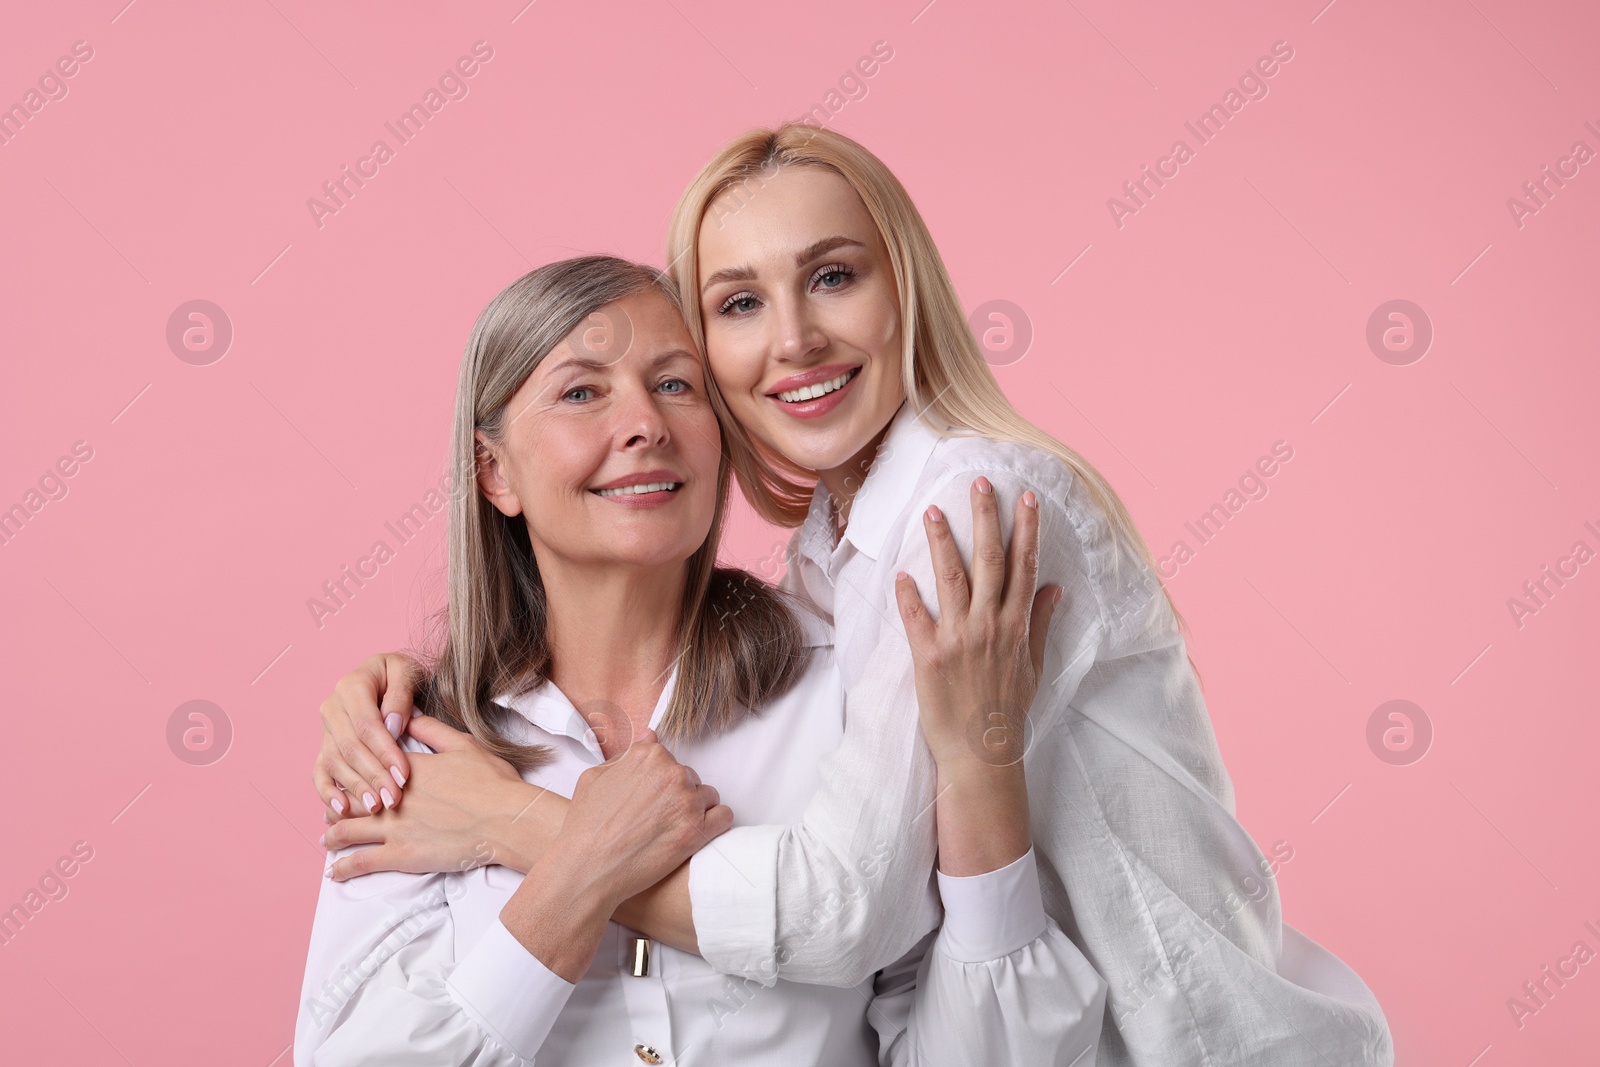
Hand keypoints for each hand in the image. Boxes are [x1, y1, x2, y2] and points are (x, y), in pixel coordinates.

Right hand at [313, 652, 422, 816]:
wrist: (387, 675)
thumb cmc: (400, 674)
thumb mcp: (407, 671)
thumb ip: (401, 694)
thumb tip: (393, 726)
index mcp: (352, 686)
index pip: (367, 725)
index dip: (384, 752)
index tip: (403, 775)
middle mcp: (332, 707)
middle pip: (350, 747)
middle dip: (373, 776)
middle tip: (393, 798)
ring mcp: (326, 729)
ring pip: (335, 762)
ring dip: (355, 788)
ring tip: (376, 808)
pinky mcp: (325, 746)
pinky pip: (320, 772)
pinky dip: (327, 792)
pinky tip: (342, 809)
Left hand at [322, 716, 549, 881]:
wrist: (506, 819)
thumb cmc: (492, 782)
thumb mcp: (464, 745)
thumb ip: (431, 730)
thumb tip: (408, 716)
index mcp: (407, 768)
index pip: (367, 767)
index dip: (354, 773)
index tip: (348, 778)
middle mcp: (393, 796)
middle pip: (350, 799)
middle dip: (336, 804)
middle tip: (331, 810)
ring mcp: (394, 827)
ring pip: (347, 831)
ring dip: (332, 834)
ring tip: (327, 838)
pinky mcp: (401, 855)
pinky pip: (360, 862)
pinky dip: (342, 868)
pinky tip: (333, 873)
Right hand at [499, 729, 730, 980]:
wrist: (586, 870)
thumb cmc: (585, 826)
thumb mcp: (594, 777)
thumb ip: (626, 755)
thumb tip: (650, 736)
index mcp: (649, 756)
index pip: (669, 760)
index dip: (659, 781)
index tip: (650, 799)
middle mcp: (672, 773)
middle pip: (690, 778)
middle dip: (678, 795)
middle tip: (656, 819)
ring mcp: (687, 802)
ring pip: (708, 796)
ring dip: (696, 810)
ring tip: (672, 829)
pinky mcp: (697, 832)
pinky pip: (724, 817)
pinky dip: (715, 824)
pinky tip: (697, 834)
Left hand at [894, 476, 1059, 769]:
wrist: (983, 754)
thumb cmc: (1007, 711)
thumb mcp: (1032, 666)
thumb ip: (1039, 623)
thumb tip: (1053, 588)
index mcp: (1016, 625)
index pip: (1024, 566)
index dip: (1026, 530)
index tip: (1026, 497)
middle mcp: (990, 626)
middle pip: (990, 561)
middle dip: (986, 518)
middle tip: (980, 483)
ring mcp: (960, 639)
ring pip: (952, 579)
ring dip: (942, 543)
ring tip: (932, 511)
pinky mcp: (930, 657)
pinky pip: (917, 618)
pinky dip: (909, 595)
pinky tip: (901, 572)